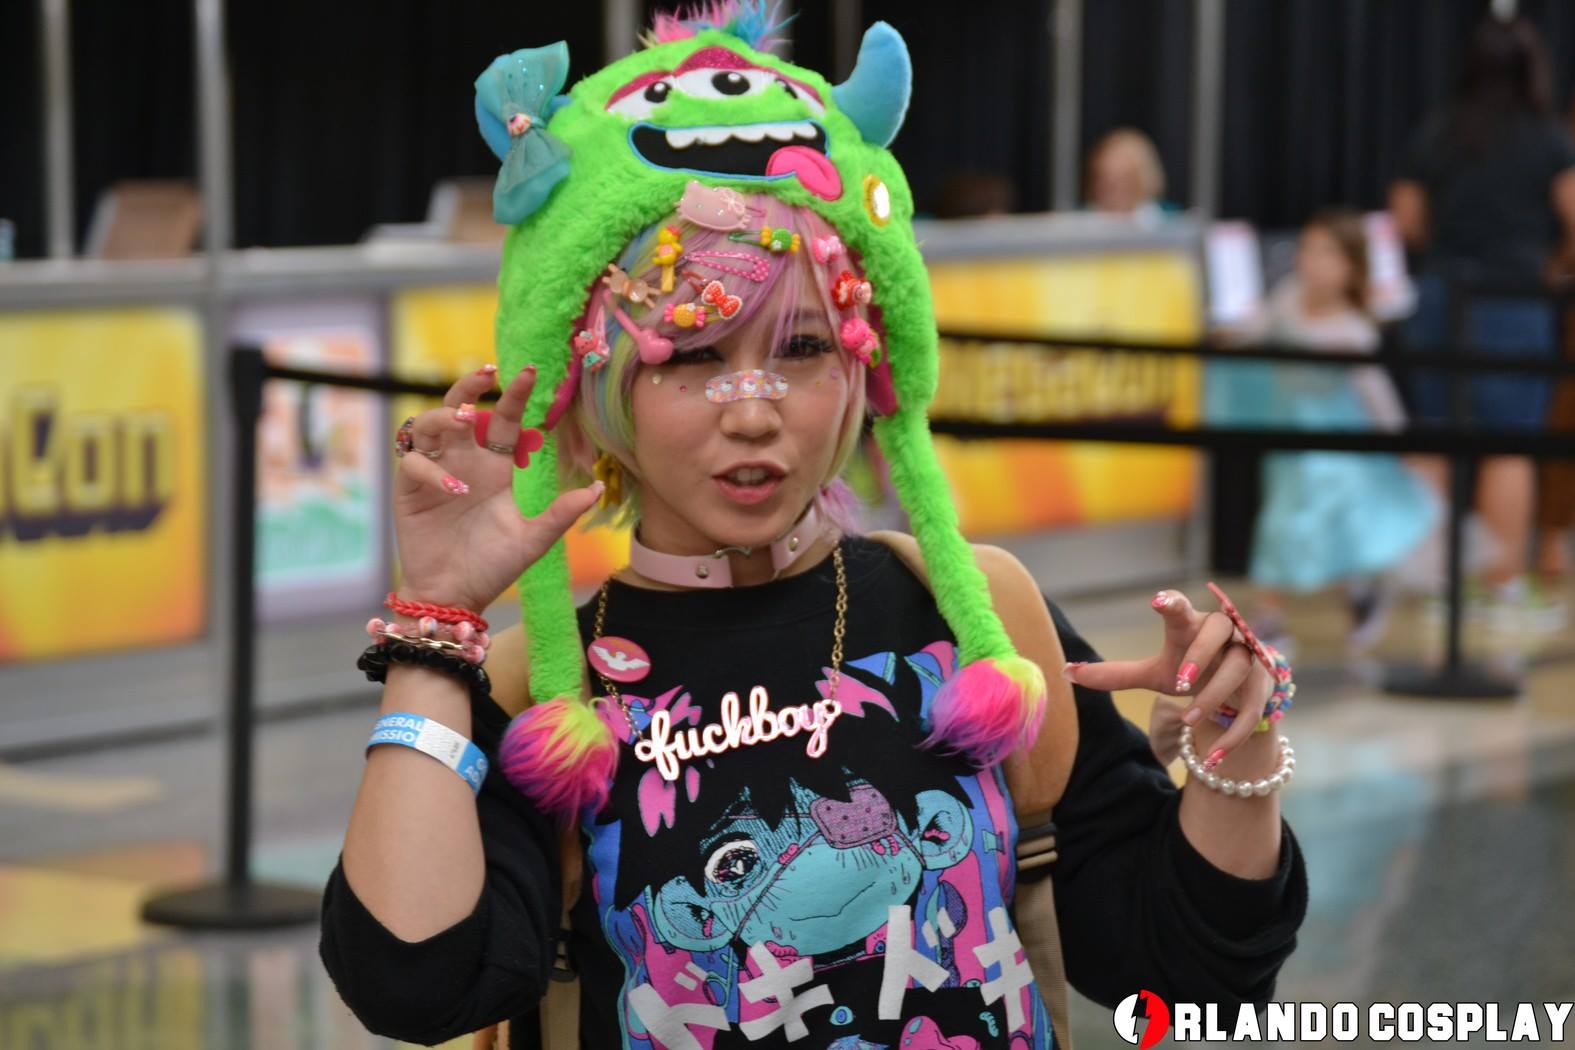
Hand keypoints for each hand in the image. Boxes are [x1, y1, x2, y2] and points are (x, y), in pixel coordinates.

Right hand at [392, 365, 602, 612]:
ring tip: (465, 422)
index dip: (515, 396)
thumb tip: (597, 488)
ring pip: (428, 424)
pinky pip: (412, 463)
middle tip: (488, 373)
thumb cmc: (493, 566)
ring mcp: (434, 472)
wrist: (455, 596)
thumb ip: (561, 513)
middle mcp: (464, 462)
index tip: (531, 372)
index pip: (504, 421)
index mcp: (495, 467)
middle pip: (460, 408)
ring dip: (444, 416)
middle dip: (470, 386)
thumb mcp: (533, 539)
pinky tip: (454, 487)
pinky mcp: (408, 491)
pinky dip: (431, 469)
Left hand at [1061, 589, 1273, 769]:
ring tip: (1189, 720)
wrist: (1238, 689)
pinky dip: (1233, 735)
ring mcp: (1249, 656)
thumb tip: (1065, 673)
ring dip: (1214, 697)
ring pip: (1238, 670)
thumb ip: (1116, 674)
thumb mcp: (1156, 673)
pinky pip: (1252, 709)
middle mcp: (1225, 633)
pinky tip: (1212, 757)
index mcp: (1192, 625)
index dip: (1173, 603)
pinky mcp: (1265, 684)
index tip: (1158, 600)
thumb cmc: (1192, 671)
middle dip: (1200, 655)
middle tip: (1181, 682)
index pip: (1182, 608)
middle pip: (1218, 632)